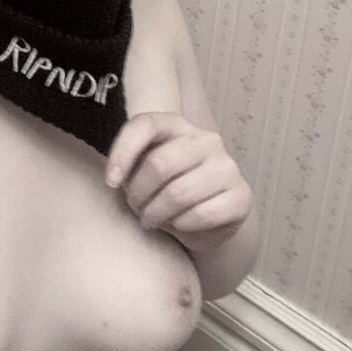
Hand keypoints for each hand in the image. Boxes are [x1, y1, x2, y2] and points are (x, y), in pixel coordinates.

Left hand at [105, 111, 253, 255]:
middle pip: (160, 163)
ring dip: (156, 213)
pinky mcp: (241, 196)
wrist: (207, 218)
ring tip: (150, 219)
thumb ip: (130, 162)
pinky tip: (177, 225)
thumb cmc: (166, 188)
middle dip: (138, 193)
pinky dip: (181, 226)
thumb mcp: (143, 170)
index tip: (110, 182)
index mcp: (177, 125)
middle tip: (135, 208)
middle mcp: (206, 139)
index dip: (122, 153)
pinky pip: (202, 214)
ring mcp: (227, 167)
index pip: (145, 125)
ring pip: (179, 193)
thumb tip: (115, 176)